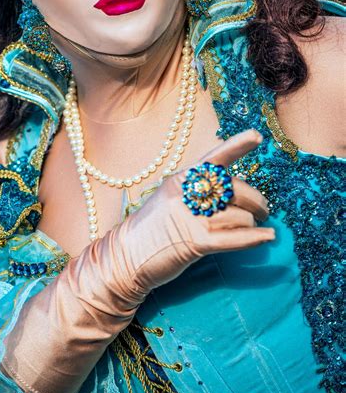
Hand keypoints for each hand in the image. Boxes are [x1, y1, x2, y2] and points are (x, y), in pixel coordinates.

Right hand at [115, 129, 273, 299]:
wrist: (125, 256)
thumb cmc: (151, 228)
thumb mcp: (169, 198)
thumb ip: (196, 190)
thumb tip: (232, 189)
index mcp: (181, 179)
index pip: (213, 157)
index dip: (237, 145)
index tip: (257, 136)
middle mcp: (186, 194)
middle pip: (234, 189)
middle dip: (256, 200)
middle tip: (263, 210)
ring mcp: (190, 217)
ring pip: (238, 215)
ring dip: (251, 223)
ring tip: (254, 228)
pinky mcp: (195, 241)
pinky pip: (233, 238)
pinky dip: (254, 238)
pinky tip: (267, 238)